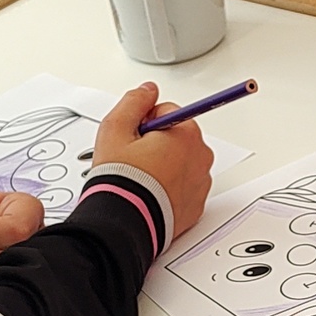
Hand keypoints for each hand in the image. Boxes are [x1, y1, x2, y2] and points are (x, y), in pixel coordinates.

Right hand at [92, 82, 213, 237]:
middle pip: (176, 137)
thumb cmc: (121, 180)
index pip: (166, 111)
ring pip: (180, 162)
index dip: (142, 123)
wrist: (125, 224)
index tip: (132, 139)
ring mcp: (201, 183)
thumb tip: (148, 90)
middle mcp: (200, 156)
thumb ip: (134, 102)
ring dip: (163, 166)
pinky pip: (183, 188)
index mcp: (186, 133)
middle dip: (155, 144)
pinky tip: (149, 194)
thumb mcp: (115, 129)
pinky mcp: (196, 206)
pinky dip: (169, 188)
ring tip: (140, 180)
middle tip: (132, 161)